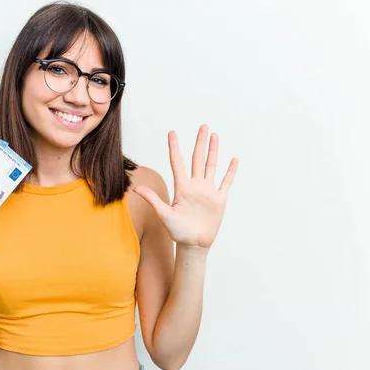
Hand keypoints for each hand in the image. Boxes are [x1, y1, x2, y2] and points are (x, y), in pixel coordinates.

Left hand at [133, 124, 237, 249]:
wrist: (194, 244)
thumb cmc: (178, 231)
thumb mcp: (164, 214)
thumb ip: (153, 199)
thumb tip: (136, 188)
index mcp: (182, 188)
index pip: (177, 163)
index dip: (175, 148)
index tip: (172, 132)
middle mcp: (195, 186)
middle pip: (198, 159)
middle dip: (200, 143)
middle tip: (203, 126)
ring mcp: (207, 191)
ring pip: (211, 166)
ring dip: (213, 151)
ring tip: (214, 136)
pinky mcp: (219, 200)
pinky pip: (225, 182)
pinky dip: (230, 171)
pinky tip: (233, 160)